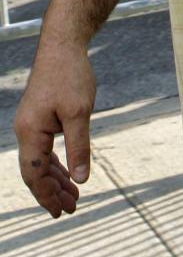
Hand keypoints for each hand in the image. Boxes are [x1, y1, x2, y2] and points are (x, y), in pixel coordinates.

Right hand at [14, 40, 95, 216]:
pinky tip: (69, 173)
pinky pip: (46, 148)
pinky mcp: (41, 118)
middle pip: (36, 171)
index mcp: (30, 132)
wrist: (63, 45)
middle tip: (72, 209)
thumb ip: (79, 147)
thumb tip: (82, 179)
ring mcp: (32, 124)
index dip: (48, 195)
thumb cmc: (70, 75)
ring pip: (41, 161)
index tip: (63, 211)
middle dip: (53, 192)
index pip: (35, 174)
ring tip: (74, 197)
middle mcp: (26, 130)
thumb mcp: (79, 113)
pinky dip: (57, 162)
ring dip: (56, 179)